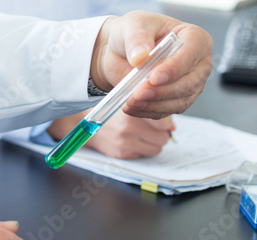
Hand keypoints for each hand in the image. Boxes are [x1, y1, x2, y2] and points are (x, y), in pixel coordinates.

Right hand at [47, 110, 173, 159]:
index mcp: (131, 111)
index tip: (162, 120)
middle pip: (163, 138)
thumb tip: (172, 126)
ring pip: (156, 148)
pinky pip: (144, 154)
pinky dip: (143, 148)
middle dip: (161, 133)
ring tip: (144, 134)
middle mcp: (128, 129)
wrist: (84, 120)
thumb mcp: (129, 102)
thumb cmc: (110, 109)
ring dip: (154, 142)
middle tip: (153, 127)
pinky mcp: (122, 154)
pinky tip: (134, 139)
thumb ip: (151, 111)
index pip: (163, 122)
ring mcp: (125, 143)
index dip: (165, 122)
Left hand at [88, 10, 212, 119]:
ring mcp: (190, 83)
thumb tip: (141, 56)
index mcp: (194, 37)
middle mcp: (198, 63)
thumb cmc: (134, 32)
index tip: (154, 77)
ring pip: (179, 101)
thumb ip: (137, 38)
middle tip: (138, 93)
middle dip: (162, 91)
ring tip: (131, 101)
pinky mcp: (177, 99)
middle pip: (189, 83)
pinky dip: (149, 111)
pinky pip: (167, 110)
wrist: (121, 50)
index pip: (192, 53)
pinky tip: (132, 107)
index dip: (174, 67)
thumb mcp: (133, 24)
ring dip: (154, 104)